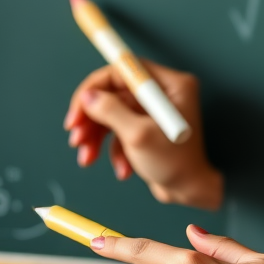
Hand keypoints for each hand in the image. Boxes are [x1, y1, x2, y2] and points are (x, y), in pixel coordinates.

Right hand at [63, 59, 222, 209]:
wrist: (188, 193)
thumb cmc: (174, 163)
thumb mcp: (138, 135)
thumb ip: (111, 111)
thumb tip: (88, 95)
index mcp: (171, 84)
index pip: (126, 70)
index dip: (96, 87)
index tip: (77, 110)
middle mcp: (164, 93)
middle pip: (115, 93)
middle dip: (92, 118)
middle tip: (75, 138)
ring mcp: (154, 111)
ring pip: (113, 114)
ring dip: (97, 138)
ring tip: (87, 159)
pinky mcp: (147, 128)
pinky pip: (120, 131)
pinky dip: (114, 150)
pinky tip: (123, 170)